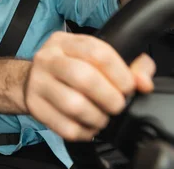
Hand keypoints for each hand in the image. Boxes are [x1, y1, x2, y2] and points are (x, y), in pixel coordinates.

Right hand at [23, 32, 154, 140]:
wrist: (30, 80)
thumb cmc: (70, 68)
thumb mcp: (95, 57)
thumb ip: (130, 65)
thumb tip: (144, 83)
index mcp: (65, 42)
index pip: (97, 52)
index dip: (120, 73)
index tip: (129, 87)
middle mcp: (48, 59)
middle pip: (83, 78)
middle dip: (110, 97)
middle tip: (117, 105)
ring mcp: (37, 82)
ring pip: (73, 105)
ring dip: (97, 117)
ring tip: (103, 118)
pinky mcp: (34, 106)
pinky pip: (65, 126)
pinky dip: (84, 132)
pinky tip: (88, 126)